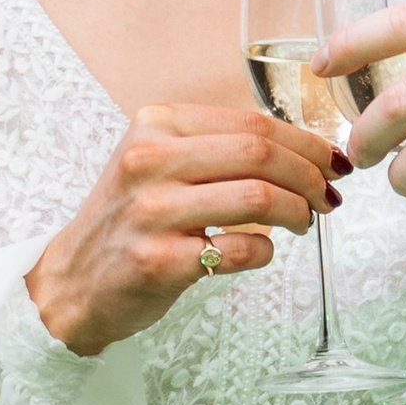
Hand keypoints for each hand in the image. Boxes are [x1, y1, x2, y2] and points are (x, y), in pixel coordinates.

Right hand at [27, 105, 342, 355]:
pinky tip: (262, 251)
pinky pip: (241, 249)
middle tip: (328, 196)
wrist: (73, 281)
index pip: (251, 123)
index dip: (305, 142)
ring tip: (304, 222)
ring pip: (258, 197)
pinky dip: (266, 251)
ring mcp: (152, 211)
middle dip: (310, 175)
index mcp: (155, 125)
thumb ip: (217, 147)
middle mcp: (149, 161)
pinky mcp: (159, 261)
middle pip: (260, 154)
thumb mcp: (158, 162)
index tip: (332, 160)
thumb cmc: (130, 220)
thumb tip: (302, 148)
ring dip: (298, 212)